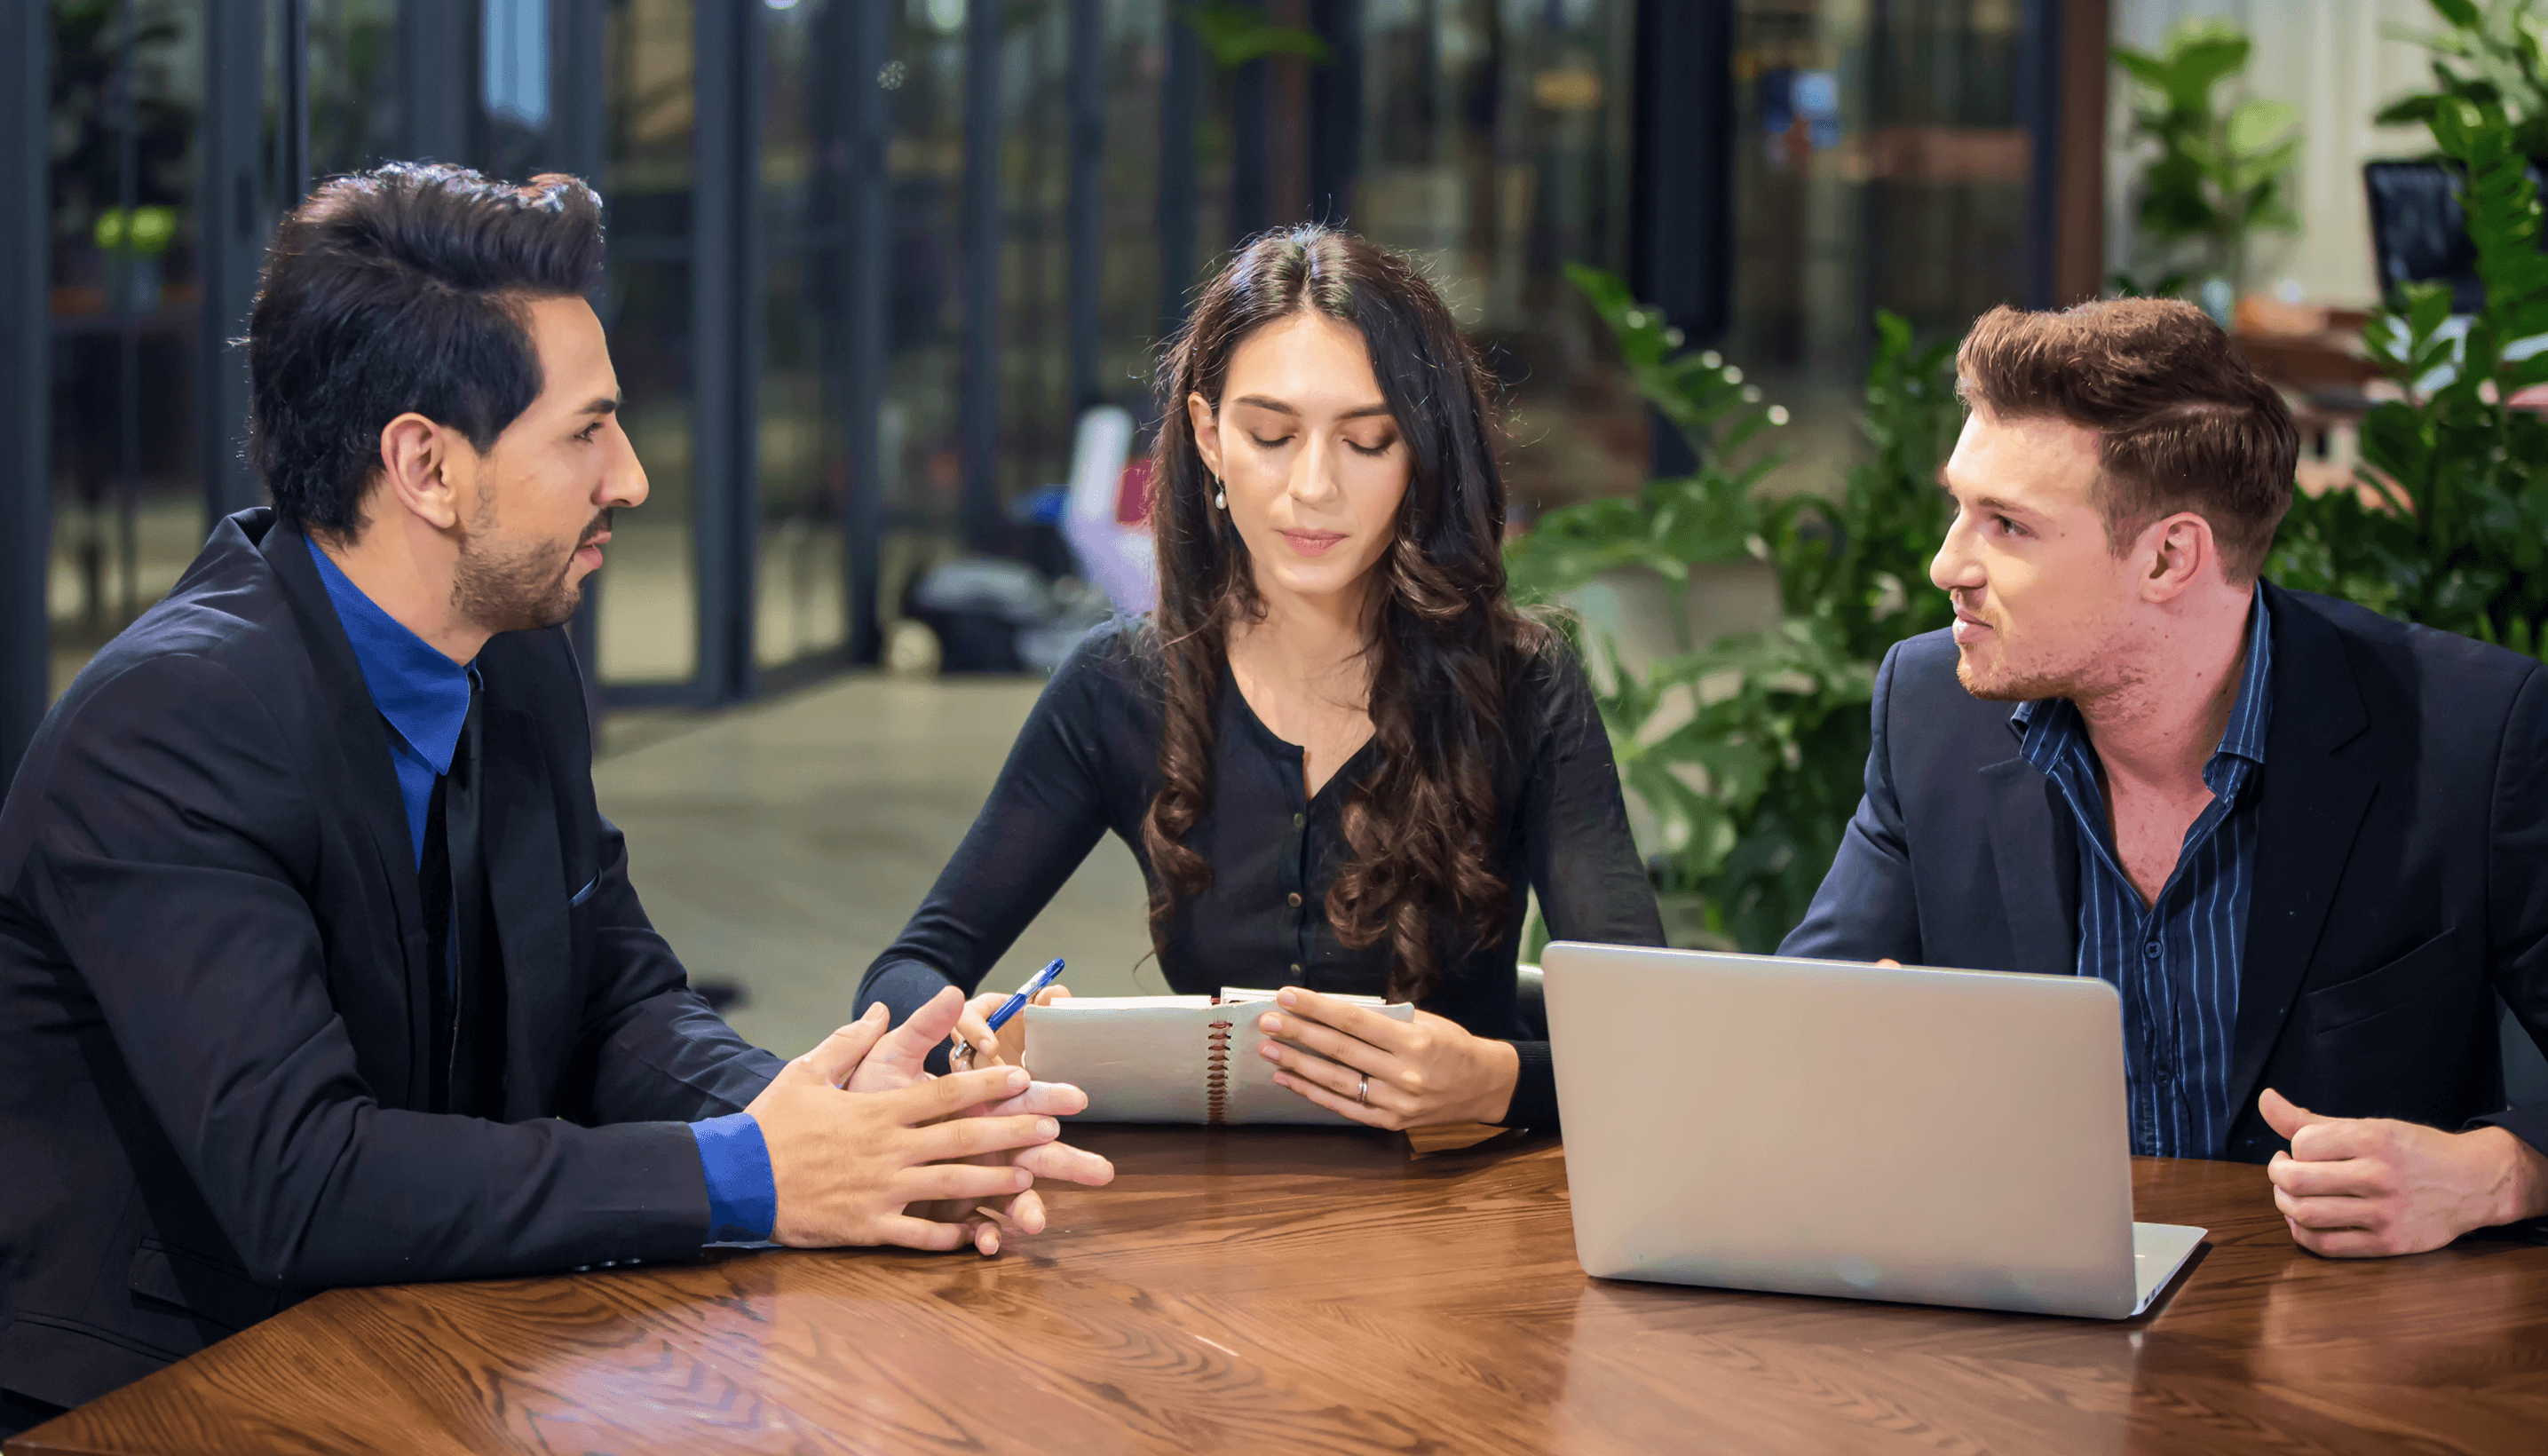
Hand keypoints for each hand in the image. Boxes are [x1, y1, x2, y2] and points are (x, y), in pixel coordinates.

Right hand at [744, 1006, 1066, 1250]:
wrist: (732, 1179)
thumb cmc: (769, 1124)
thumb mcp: (806, 1072)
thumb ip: (849, 1041)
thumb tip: (880, 1010)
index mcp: (876, 1110)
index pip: (944, 1093)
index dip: (987, 1085)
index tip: (1023, 1079)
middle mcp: (887, 1148)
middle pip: (961, 1137)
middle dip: (1011, 1132)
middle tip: (1052, 1129)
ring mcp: (880, 1190)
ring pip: (951, 1184)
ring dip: (995, 1181)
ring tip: (1031, 1177)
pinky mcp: (867, 1226)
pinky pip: (917, 1233)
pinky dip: (949, 1235)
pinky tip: (977, 1235)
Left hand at [843, 989, 1113, 1252]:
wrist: (830, 1144)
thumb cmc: (865, 1097)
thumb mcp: (891, 1059)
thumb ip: (924, 1029)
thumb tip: (951, 991)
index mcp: (974, 1105)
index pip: (1021, 1100)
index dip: (1047, 1099)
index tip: (1075, 1099)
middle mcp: (980, 1144)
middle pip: (1033, 1152)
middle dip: (1066, 1163)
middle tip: (1100, 1172)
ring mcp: (968, 1179)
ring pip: (1010, 1195)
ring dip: (1027, 1207)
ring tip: (1036, 1221)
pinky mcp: (946, 1212)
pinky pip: (972, 1227)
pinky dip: (982, 1236)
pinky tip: (985, 1243)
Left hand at [1255, 986, 1521, 1129]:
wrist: (1484, 1086)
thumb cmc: (1452, 1046)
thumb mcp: (1426, 1023)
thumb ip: (1383, 1019)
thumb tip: (1331, 1011)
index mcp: (1414, 1042)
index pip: (1354, 1022)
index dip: (1317, 1008)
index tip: (1287, 996)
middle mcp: (1404, 1074)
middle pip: (1340, 1051)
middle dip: (1298, 1034)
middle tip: (1267, 1021)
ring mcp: (1396, 1103)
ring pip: (1336, 1081)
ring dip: (1297, 1064)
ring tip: (1268, 1050)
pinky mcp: (1389, 1123)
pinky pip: (1344, 1106)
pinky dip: (1313, 1092)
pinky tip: (1288, 1078)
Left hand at [2260, 1087, 2547, 1256]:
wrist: (2475, 1183)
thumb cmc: (2414, 1152)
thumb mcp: (2369, 1126)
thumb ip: (2311, 1119)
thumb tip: (2265, 1099)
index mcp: (2375, 1140)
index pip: (2304, 1143)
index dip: (2293, 1147)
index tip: (2300, 1150)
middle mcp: (2380, 1176)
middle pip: (2297, 1181)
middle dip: (2277, 1175)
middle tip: (2283, 1170)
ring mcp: (2385, 1213)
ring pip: (2306, 1214)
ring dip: (2285, 1203)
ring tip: (2290, 1193)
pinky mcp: (2389, 1243)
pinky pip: (2327, 1246)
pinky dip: (2302, 1233)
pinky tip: (2304, 1219)